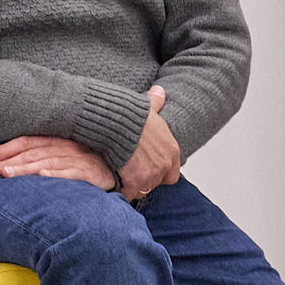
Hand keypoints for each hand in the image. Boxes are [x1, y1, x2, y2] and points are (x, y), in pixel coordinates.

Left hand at [0, 134, 117, 188]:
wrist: (123, 168)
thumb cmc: (88, 162)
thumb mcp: (65, 154)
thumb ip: (42, 154)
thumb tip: (10, 161)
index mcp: (59, 140)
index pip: (28, 141)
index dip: (7, 148)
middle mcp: (67, 147)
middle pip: (33, 152)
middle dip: (9, 162)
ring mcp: (80, 159)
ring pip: (47, 162)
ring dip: (25, 168)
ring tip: (7, 174)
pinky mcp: (92, 173)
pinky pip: (72, 173)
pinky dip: (57, 174)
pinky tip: (43, 177)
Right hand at [118, 85, 182, 200]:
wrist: (117, 122)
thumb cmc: (131, 114)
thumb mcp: (148, 107)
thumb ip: (156, 102)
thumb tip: (158, 91)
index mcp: (171, 150)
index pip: (172, 174)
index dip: (159, 173)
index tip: (146, 169)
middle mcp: (164, 165)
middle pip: (156, 183)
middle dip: (144, 180)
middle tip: (129, 173)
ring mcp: (150, 175)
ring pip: (142, 190)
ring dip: (131, 187)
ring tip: (119, 178)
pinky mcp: (135, 181)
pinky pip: (127, 193)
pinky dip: (120, 191)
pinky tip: (112, 184)